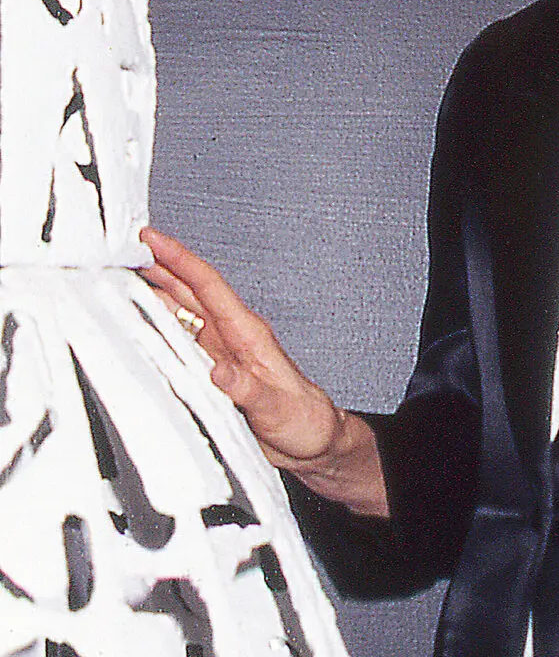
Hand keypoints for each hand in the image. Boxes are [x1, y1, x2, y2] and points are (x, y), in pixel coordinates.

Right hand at [140, 227, 341, 467]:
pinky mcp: (213, 370)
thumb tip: (218, 372)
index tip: (154, 240)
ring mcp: (221, 351)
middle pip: (190, 291)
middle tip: (128, 248)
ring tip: (127, 275)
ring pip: (182, 312)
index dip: (179, 260)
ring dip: (156, 292)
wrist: (310, 439)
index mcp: (247, 333)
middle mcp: (231, 336)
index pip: (208, 286)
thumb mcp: (275, 406)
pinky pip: (181, 340)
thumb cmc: (300, 419)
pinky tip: (143, 322)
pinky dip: (159, 327)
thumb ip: (246, 388)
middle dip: (159, 266)